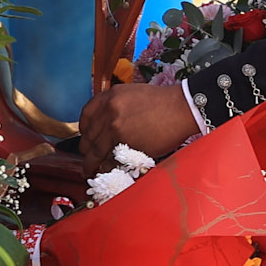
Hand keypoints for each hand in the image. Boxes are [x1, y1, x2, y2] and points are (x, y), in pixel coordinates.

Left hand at [81, 82, 199, 168]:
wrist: (181, 108)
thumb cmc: (163, 102)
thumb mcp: (133, 95)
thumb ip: (117, 106)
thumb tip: (106, 123)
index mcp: (110, 96)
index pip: (86, 115)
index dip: (84, 130)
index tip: (86, 138)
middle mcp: (108, 110)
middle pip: (88, 135)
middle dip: (86, 150)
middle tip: (87, 158)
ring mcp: (115, 127)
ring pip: (95, 151)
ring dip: (91, 163)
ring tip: (90, 170)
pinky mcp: (125, 143)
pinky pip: (110, 159)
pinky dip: (107, 167)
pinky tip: (108, 170)